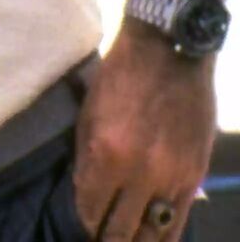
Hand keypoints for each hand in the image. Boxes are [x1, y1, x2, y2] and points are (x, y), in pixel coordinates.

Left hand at [73, 27, 214, 240]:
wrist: (169, 54)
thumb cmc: (120, 78)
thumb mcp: (89, 116)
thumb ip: (87, 159)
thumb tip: (85, 194)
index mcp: (107, 155)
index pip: (90, 208)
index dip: (84, 222)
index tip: (81, 228)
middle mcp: (142, 173)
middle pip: (121, 228)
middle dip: (106, 239)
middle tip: (99, 241)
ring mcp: (172, 176)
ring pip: (154, 231)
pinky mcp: (195, 174)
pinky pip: (180, 217)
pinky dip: (165, 232)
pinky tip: (155, 238)